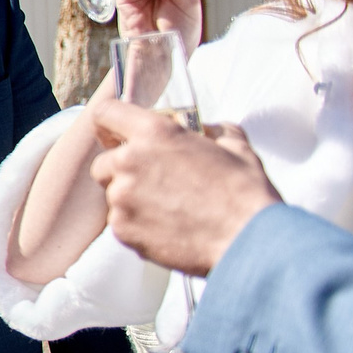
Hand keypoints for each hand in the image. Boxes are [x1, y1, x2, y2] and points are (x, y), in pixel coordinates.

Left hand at [88, 99, 280, 274]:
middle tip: (153, 179)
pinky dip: (138, 224)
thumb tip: (205, 129)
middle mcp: (129, 162)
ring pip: (113, 194)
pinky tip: (168, 226)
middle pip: (104, 162)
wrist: (248, 240)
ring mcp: (122, 198)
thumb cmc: (244, 193)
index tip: (117, 134)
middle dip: (123, 169)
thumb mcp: (235, 146)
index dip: (110, 123)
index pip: (106, 113)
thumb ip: (211, 130)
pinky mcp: (122, 229)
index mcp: (154, 134)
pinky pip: (121, 222)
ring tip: (170, 207)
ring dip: (132, 198)